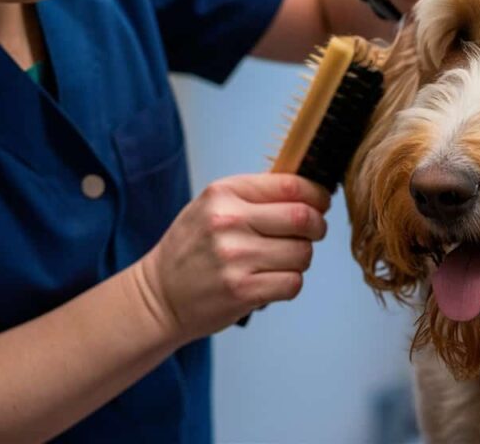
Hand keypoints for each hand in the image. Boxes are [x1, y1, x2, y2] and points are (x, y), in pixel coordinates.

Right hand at [133, 174, 329, 341]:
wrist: (158, 295)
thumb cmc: (193, 248)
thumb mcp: (212, 206)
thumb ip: (255, 195)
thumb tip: (310, 190)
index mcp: (224, 193)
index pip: (291, 185)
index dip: (317, 195)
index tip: (321, 203)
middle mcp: (228, 221)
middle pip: (304, 218)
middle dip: (317, 227)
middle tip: (312, 233)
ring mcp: (235, 258)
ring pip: (303, 253)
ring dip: (302, 258)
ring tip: (280, 260)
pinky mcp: (242, 291)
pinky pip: (294, 283)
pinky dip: (290, 283)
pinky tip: (271, 281)